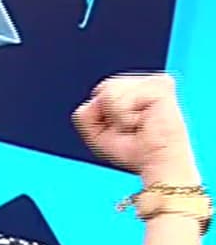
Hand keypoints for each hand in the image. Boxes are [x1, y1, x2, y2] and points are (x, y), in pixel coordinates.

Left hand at [73, 73, 198, 184]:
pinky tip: (143, 122)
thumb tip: (98, 97)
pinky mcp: (159, 86)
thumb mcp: (95, 132)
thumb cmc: (133, 150)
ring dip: (117, 116)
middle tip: (131, 128)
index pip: (101, 90)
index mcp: (138, 88)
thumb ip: (84, 112)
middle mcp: (148, 82)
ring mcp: (155, 81)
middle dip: (108, 113)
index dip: (103, 114)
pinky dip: (123, 116)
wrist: (156, 162)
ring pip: (109, 92)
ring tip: (138, 125)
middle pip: (104, 87)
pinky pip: (118, 99)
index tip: (125, 129)